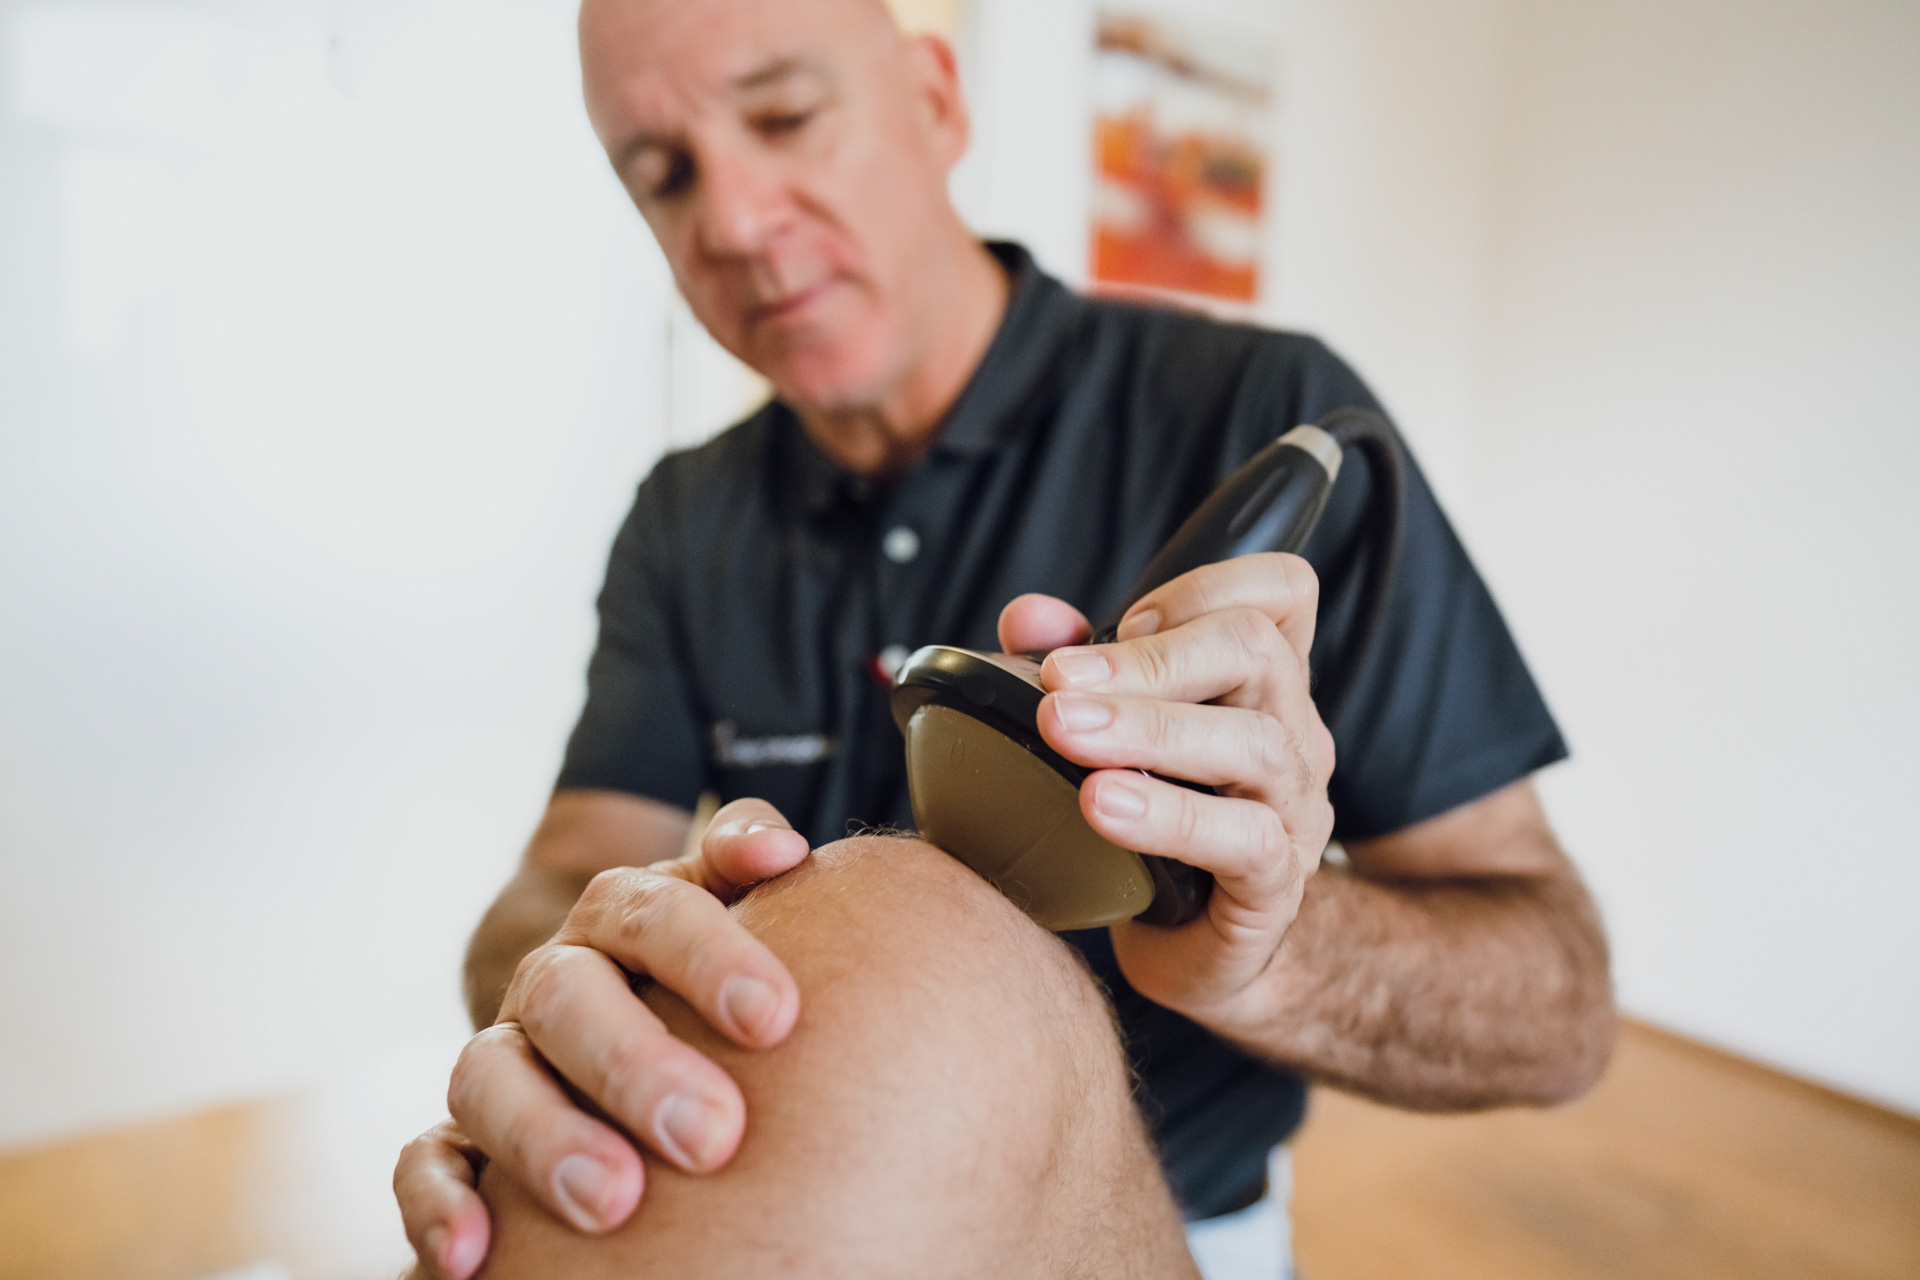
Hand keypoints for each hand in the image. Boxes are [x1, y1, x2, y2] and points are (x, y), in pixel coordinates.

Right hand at [393, 799, 810, 1278]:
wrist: (624, 993)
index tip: (776, 1017)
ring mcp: (502, 1052)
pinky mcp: (461, 1132)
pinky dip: (438, 1205)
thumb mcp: (729, 899)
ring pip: (489, 1077)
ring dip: (546, 1138)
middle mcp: (554, 978)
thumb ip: (748, 855)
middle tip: (714, 1135)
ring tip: (615, 1202)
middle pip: (568, 997)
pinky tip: (472, 1255)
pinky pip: (425, 1160)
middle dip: (636, 1065)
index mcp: (621, 915)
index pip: (655, 915)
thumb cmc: (711, 963)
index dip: (710, 957)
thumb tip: (780, 849)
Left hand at [997, 553, 1334, 1028]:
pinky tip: (1102, 804)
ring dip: (1147, 730)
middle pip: (1255, 649)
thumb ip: (1076, 668)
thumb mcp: (1112, 736)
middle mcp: (1292, 730)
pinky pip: (1244, 837)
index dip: (1204, 587)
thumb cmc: (1156, 828)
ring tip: (1066, 734)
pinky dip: (1168, 815)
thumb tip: (1029, 618)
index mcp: (1259, 682)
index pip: (1279, 590)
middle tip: (1058, 684)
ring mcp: (1295, 806)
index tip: (1125, 620)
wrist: (1195, 949)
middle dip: (1148, 658)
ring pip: (1254, 741)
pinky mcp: (1277, 882)